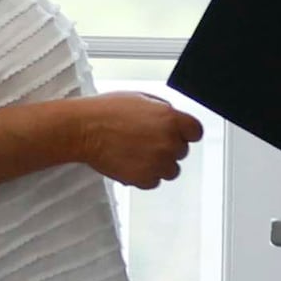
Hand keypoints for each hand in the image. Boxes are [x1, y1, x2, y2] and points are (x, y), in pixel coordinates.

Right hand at [69, 91, 203, 189]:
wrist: (84, 130)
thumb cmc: (106, 112)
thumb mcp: (141, 98)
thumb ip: (163, 110)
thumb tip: (171, 118)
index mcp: (171, 119)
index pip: (196, 132)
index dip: (185, 133)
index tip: (178, 135)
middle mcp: (168, 142)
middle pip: (182, 152)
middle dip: (168, 148)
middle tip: (147, 143)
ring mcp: (157, 162)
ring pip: (171, 170)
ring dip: (158, 164)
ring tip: (138, 155)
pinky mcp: (144, 179)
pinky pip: (154, 182)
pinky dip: (144, 176)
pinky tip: (131, 164)